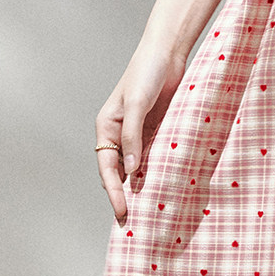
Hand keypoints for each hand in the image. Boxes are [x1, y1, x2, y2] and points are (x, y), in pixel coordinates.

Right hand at [94, 37, 186, 224]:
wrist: (167, 52)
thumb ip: (133, 137)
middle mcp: (119, 133)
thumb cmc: (146, 73)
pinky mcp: (156, 129)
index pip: (107, 167)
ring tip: (148, 212)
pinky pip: (153, 156)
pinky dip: (156, 171)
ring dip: (140, 186)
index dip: (114, 192)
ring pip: (136, 167)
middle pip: (118, 172)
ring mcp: (138, 132)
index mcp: (106, 126)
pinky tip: (163, 186)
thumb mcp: (137, 105)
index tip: (122, 212)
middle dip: (123, 195)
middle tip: (132, 222)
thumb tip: (131, 171)